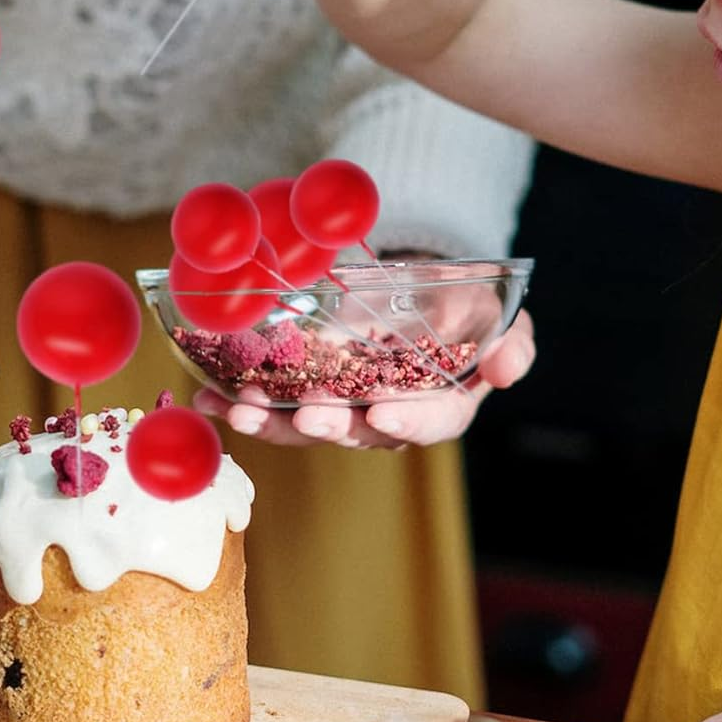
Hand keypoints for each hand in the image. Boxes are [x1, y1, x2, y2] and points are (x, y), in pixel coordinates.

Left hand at [193, 308, 535, 448]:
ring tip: (240, 408)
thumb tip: (505, 368)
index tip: (382, 411)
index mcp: (443, 406)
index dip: (407, 420)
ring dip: (274, 422)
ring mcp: (347, 411)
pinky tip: (210, 399)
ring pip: (310, 427)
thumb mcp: (494, 313)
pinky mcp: (312, 397)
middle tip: (304, 414)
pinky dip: (246, 405)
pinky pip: (280, 409)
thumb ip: (512, 342)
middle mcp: (391, 418)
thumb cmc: (463, 306)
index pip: (431, 422)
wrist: (419, 289)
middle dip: (328, 425)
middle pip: (360, 432)